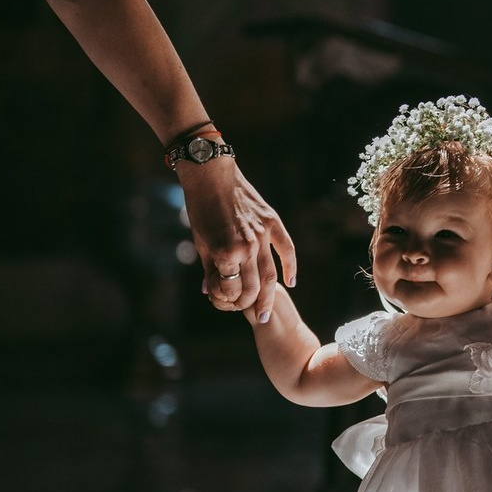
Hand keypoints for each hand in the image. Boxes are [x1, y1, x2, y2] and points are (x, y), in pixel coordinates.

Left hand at [176, 158, 296, 321]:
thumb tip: (211, 291)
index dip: (228, 300)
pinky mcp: (272, 222)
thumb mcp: (200, 242)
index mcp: (225, 253)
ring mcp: (262, 235)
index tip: (227, 302)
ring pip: (271, 274)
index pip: (232, 289)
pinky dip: (291, 268)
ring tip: (268, 312)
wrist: (211, 177)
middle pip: (254, 287)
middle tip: (252, 314)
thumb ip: (209, 269)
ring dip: (270, 296)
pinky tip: (291, 282)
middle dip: (251, 304)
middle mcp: (246, 247)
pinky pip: (286, 249)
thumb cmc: (200, 210)